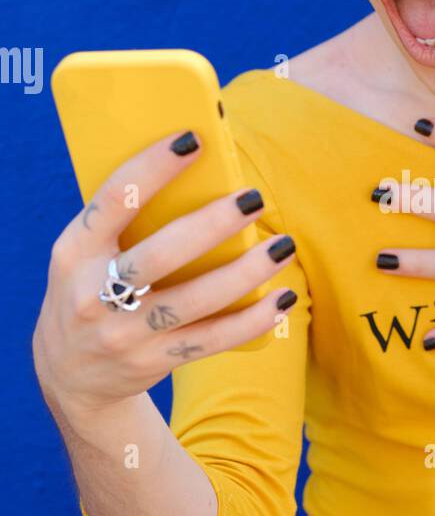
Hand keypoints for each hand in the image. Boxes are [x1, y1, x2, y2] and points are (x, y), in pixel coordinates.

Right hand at [32, 128, 299, 415]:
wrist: (70, 375)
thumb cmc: (89, 291)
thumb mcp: (83, 256)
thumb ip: (122, 223)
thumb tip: (199, 173)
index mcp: (74, 252)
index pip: (113, 199)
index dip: (152, 168)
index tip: (193, 140)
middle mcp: (92, 294)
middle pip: (161, 254)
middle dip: (212, 224)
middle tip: (253, 198)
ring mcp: (123, 333)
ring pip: (194, 300)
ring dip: (246, 273)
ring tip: (283, 247)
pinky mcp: (152, 361)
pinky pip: (211, 340)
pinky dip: (251, 321)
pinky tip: (282, 300)